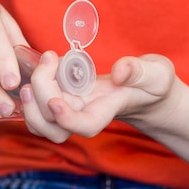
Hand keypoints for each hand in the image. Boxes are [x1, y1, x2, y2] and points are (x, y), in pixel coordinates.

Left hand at [21, 52, 176, 142]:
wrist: (148, 89)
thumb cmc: (154, 82)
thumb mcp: (157, 73)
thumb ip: (140, 71)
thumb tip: (119, 72)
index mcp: (108, 110)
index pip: (84, 126)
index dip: (66, 119)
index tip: (55, 101)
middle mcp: (86, 114)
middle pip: (55, 126)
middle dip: (41, 100)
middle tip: (46, 62)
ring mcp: (73, 108)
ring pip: (42, 122)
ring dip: (31, 101)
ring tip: (38, 66)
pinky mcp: (65, 97)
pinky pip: (40, 105)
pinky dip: (34, 90)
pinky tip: (43, 65)